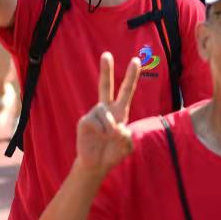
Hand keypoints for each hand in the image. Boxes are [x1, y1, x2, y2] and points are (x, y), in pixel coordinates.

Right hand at [75, 52, 140, 175]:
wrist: (96, 164)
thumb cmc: (113, 153)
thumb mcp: (127, 147)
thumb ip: (127, 137)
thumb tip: (116, 126)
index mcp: (119, 111)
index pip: (126, 91)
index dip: (131, 77)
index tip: (136, 61)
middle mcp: (106, 109)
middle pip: (105, 86)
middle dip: (106, 70)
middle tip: (107, 54)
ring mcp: (94, 114)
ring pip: (105, 113)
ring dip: (110, 128)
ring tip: (107, 138)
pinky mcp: (84, 121)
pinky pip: (95, 122)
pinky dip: (101, 131)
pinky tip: (97, 138)